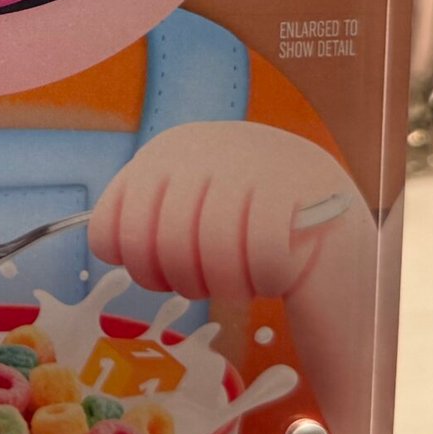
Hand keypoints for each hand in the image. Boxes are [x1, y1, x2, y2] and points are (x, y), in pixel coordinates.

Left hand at [89, 122, 355, 301]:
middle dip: (181, 280)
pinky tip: (275, 276)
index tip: (163, 272)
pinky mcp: (297, 186)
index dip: (137, 266)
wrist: (330, 207)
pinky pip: (260, 256)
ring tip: (240, 281)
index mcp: (164, 152)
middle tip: (208, 283)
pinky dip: (265, 280)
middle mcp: (200, 148)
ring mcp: (249, 161)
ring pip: (206, 252)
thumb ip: (141, 216)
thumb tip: (102, 246)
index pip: (112, 227)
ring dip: (224, 285)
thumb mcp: (187, 205)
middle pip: (155, 244)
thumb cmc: (245, 220)